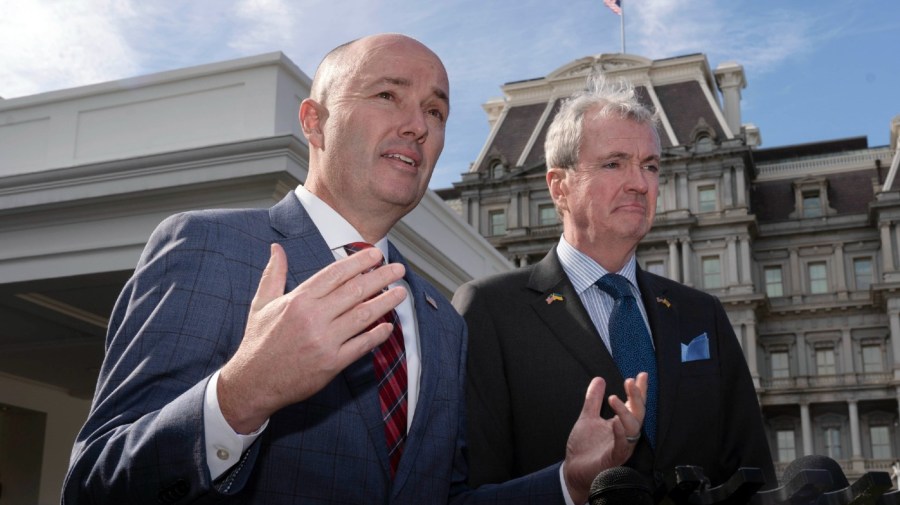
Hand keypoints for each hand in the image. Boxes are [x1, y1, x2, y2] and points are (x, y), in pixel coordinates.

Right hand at [218, 243, 405, 432]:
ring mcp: (324, 341)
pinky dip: (377, 335)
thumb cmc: (259, 342)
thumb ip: (273, 274)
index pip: (336, 274)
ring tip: (400, 292)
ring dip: (386, 302)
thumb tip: (276, 248)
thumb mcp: (262, 303)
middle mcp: (313, 317)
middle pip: (355, 291)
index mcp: (298, 300)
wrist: (254, 383)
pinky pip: (361, 345)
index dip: (359, 262)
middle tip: (398, 269)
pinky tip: (389, 326)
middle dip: (381, 277)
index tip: (376, 254)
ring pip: (363, 316)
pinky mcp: (331, 363)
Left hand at [562, 373, 648, 503]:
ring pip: (633, 429)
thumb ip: (593, 400)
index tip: (642, 374)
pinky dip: (620, 434)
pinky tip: (614, 422)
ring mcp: (621, 447)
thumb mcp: (587, 417)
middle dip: (636, 397)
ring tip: (613, 398)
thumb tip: (599, 379)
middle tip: (630, 381)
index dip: (639, 390)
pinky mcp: (613, 459)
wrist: (574, 470)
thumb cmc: (584, 447)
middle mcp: (625, 434)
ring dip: (625, 412)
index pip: (633, 404)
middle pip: (638, 414)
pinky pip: (622, 446)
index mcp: (621, 424)